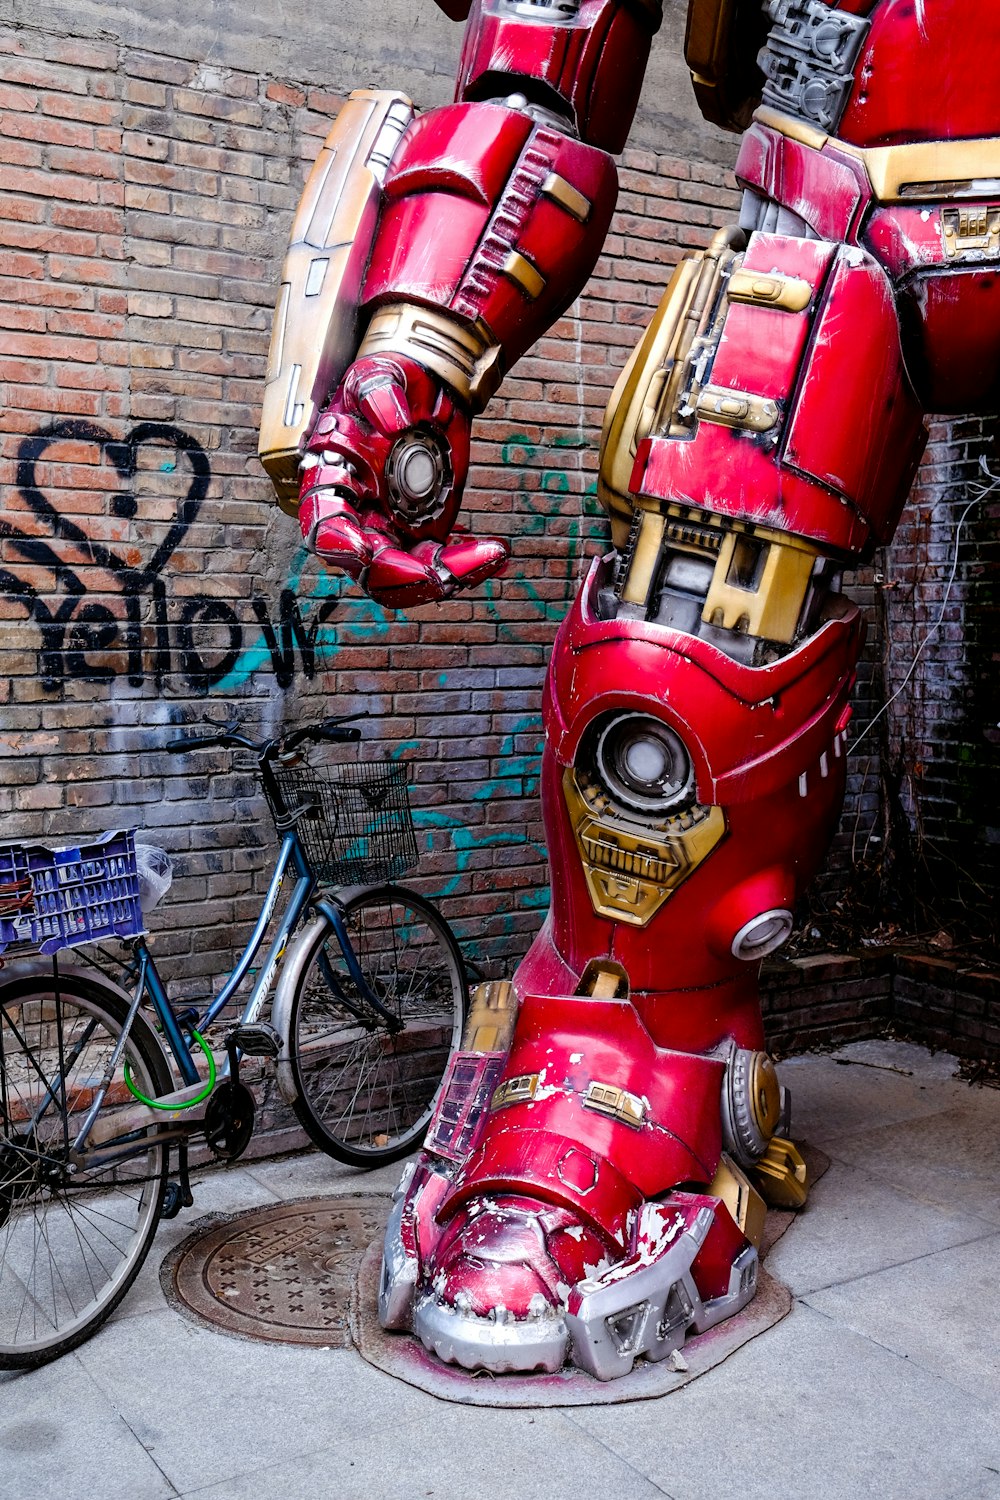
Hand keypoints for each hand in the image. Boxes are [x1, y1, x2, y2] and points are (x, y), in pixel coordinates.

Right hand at [297, 354, 507, 609]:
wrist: (425, 394)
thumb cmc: (392, 384)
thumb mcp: (380, 374)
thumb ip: (379, 393)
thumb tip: (393, 422)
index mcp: (333, 480)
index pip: (325, 523)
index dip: (339, 543)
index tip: (364, 551)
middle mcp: (356, 516)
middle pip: (371, 569)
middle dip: (407, 578)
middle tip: (446, 573)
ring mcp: (389, 531)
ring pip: (408, 578)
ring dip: (447, 576)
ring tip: (491, 556)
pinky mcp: (421, 535)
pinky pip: (440, 566)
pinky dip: (468, 566)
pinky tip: (497, 553)